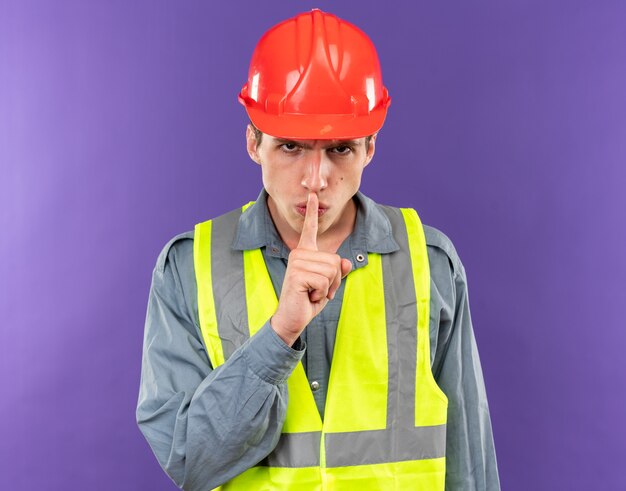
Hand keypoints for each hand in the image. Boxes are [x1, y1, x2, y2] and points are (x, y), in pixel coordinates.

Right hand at [270, 192, 351, 345]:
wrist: (291, 319)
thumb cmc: (308, 300)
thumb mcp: (328, 285)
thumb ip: (338, 272)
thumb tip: (345, 261)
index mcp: (305, 252)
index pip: (310, 229)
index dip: (312, 212)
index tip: (313, 195)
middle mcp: (299, 253)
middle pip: (335, 260)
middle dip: (334, 281)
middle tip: (318, 291)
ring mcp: (297, 262)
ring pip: (332, 270)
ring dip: (328, 288)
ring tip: (312, 293)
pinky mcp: (297, 274)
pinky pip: (325, 281)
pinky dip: (322, 294)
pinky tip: (308, 297)